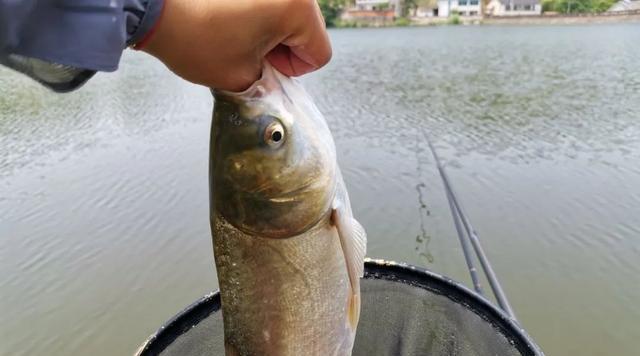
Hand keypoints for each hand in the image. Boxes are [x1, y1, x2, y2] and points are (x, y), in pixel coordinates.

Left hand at [141, 0, 331, 90]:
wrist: (153, 8)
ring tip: (236, 36)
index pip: (319, 54)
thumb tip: (275, 81)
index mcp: (297, 9)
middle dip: (283, 48)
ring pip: (289, 14)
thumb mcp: (242, 78)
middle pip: (308, 30)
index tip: (264, 66)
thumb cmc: (196, 40)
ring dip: (269, 31)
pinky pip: (270, 2)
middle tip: (249, 52)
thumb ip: (270, 84)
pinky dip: (257, 15)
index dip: (292, 70)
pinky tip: (230, 22)